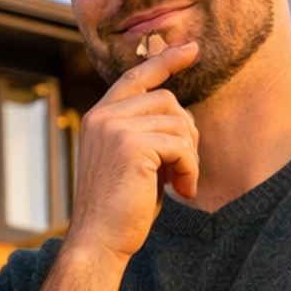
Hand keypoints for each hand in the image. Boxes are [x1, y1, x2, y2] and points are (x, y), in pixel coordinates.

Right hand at [66, 40, 200, 263]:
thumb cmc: (119, 209)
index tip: (191, 50)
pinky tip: (181, 190)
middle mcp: (103, 116)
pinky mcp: (130, 145)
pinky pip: (180, 144)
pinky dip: (189, 168)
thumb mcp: (131, 161)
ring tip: (181, 183)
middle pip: (168, 100)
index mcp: (99, 118)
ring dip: (190, 156)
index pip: (136, 77)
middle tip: (184, 169)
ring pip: (178, 122)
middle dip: (186, 133)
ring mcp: (114, 128)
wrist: (98, 241)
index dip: (165, 61)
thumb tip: (180, 116)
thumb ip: (146, 133)